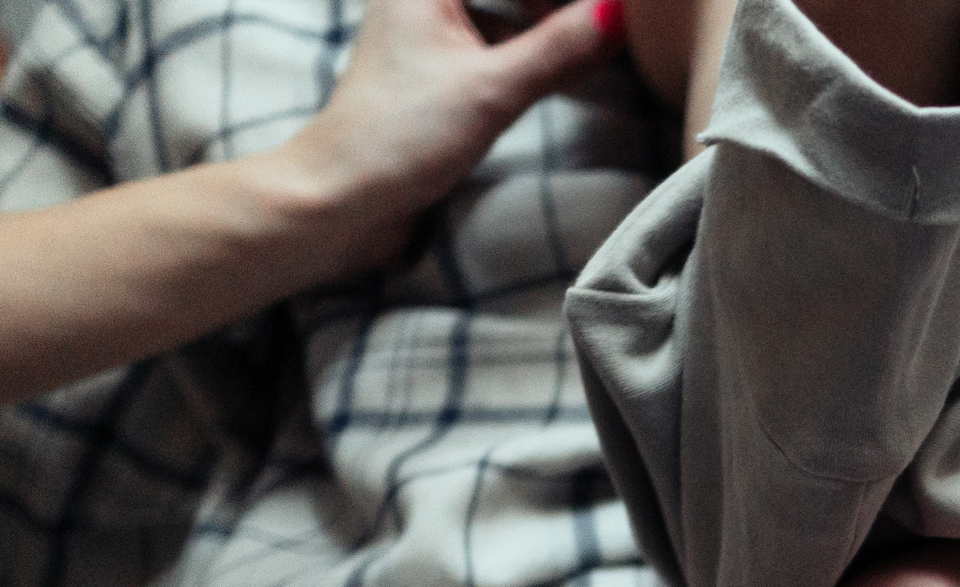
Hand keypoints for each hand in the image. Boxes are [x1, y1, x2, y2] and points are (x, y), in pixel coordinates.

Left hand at [274, 0, 625, 271]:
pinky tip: (560, 71)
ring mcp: (428, 30)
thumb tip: (617, 13)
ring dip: (547, 23)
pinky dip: (530, 47)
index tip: (608, 12)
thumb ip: (558, 49)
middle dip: (555, 6)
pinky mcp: (435, 65)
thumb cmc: (401, 136)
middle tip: (604, 26)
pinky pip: (495, 37)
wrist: (343, 195)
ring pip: (502, 8)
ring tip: (590, 48)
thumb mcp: (493, 90)